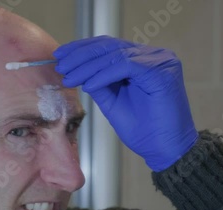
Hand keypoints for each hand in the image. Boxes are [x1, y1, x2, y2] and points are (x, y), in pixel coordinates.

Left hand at [53, 36, 197, 171]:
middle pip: (110, 46)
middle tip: (60, 64)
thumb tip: (74, 69)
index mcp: (142, 60)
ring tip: (69, 76)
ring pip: (115, 54)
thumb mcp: (112, 102)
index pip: (108, 46)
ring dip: (87, 66)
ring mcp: (160, 61)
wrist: (163, 150)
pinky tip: (88, 85)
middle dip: (80, 55)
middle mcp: (153, 56)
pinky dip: (104, 75)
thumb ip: (98, 83)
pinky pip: (126, 66)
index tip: (59, 55)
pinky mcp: (162, 72)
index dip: (81, 48)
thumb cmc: (142, 130)